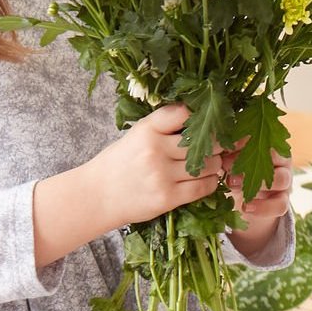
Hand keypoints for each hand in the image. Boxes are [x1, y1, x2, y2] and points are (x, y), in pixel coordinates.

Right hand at [89, 103, 228, 225]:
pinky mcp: (168, 197)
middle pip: (204, 142)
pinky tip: (203, 179)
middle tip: (214, 148)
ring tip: (207, 165)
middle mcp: (155, 149)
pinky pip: (204, 187)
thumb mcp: (136, 136)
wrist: (97, 195)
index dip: (200, 118)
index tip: (205, 124)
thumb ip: (164, 128)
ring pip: (208, 165)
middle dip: (214, 145)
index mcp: (146, 129)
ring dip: (214, 165)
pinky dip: (210, 182)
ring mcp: (162, 174)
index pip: (184, 113)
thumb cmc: (120, 164)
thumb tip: (202, 121)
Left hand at [227, 146, 292, 256]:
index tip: (224, 147)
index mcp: (267, 144)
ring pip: (282, 179)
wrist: (240, 198)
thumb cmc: (231, 170)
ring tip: (232, 186)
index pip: (261, 137)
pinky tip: (246, 208)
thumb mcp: (226, 158)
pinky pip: (281, 204)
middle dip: (250, 161)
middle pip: (277, 155)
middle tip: (226, 167)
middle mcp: (280, 160)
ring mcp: (284, 181)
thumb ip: (224, 150)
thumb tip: (213, 144)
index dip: (243, 141)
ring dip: (257, 183)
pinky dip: (263, 207)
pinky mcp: (283, 201)